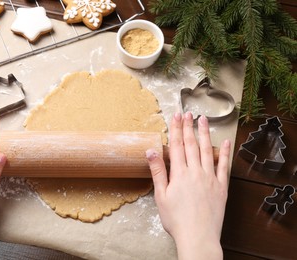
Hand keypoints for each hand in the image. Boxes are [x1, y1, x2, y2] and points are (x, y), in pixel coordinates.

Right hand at [146, 112, 230, 259]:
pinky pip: (224, 166)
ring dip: (204, 134)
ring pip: (207, 151)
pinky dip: (225, 153)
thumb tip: (151, 151)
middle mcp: (195, 172)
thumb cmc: (176, 219)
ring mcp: (210, 178)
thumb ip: (158, 172)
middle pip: (191, 144)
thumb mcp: (161, 196)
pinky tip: (225, 142)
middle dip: (188, 127)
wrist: (198, 236)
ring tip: (203, 120)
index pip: (177, 146)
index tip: (176, 116)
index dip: (176, 129)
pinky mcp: (221, 187)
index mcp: (179, 174)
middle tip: (188, 112)